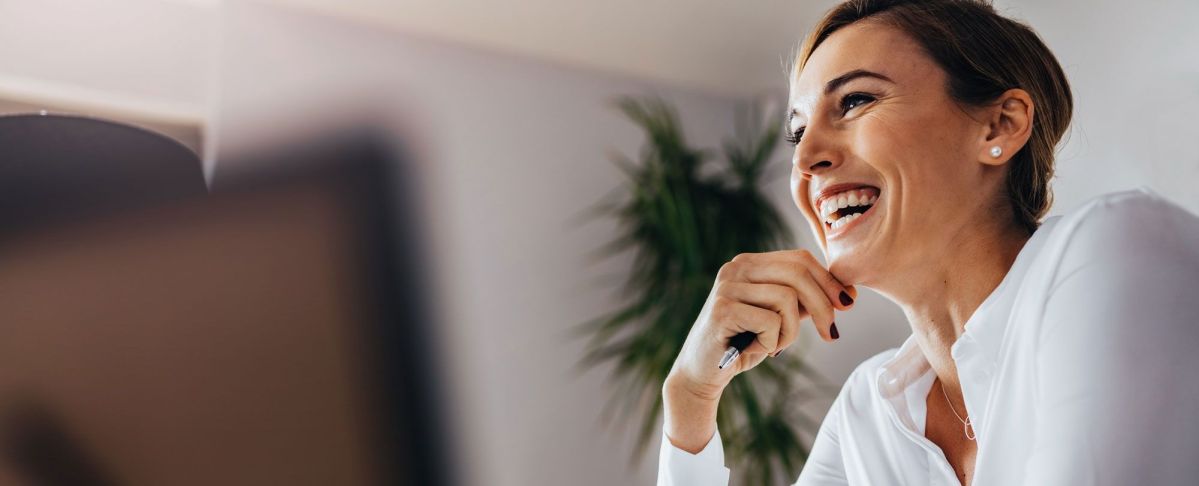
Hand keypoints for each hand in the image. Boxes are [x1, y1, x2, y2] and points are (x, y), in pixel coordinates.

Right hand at [662, 250, 854, 451]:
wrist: (703, 372)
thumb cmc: (743, 343)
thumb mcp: (779, 318)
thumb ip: (803, 301)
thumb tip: (846, 294)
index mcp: (749, 263)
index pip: (799, 259)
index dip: (828, 281)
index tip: (848, 304)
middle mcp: (735, 267)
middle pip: (798, 273)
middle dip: (824, 304)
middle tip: (831, 334)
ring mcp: (727, 287)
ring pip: (787, 298)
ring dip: (791, 331)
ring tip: (775, 345)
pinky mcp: (723, 309)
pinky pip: (771, 321)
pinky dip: (772, 341)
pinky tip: (757, 349)